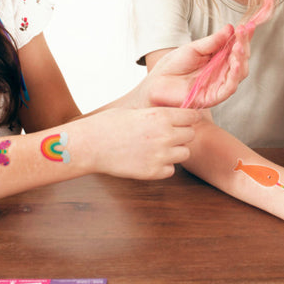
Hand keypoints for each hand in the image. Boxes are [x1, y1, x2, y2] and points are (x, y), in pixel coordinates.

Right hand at [75, 108, 200, 179]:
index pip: (192, 116)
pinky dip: (164, 166)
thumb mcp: (137, 110)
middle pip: (191, 135)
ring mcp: (160, 155)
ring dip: (175, 151)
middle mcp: (165, 135)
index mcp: (161, 115)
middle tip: (167, 135)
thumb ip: (158, 115)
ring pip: (185, 153)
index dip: (188, 118)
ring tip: (158, 148)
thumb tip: (175, 116)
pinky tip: (149, 159)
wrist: (90, 145)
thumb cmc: (108, 124)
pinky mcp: (153, 172)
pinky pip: (171, 169)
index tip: (182, 121)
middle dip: (181, 134)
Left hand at [143, 25, 249, 108]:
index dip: (243, 37)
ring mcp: (219, 84)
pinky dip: (235, 75)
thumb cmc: (174, 65)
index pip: (236, 47)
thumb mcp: (194, 48)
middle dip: (244, 44)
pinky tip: (237, 64)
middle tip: (244, 32)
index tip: (248, 25)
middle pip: (241, 59)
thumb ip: (213, 41)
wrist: (157, 82)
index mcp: (218, 59)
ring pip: (239, 73)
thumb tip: (230, 28)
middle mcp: (222, 71)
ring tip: (239, 46)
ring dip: (242, 58)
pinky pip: (229, 87)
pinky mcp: (214, 97)